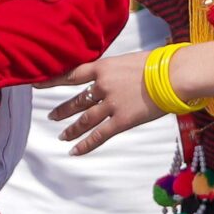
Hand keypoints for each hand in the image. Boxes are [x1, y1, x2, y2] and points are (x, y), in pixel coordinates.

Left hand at [47, 52, 162, 154]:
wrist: (174, 75)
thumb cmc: (159, 64)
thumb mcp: (130, 61)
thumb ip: (117, 71)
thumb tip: (116, 76)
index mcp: (103, 68)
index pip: (71, 74)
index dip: (53, 80)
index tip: (38, 85)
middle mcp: (102, 86)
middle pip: (76, 100)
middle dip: (63, 109)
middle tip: (52, 115)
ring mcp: (111, 104)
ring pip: (84, 119)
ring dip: (71, 128)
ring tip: (61, 135)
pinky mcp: (122, 121)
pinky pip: (99, 135)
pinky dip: (85, 145)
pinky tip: (74, 151)